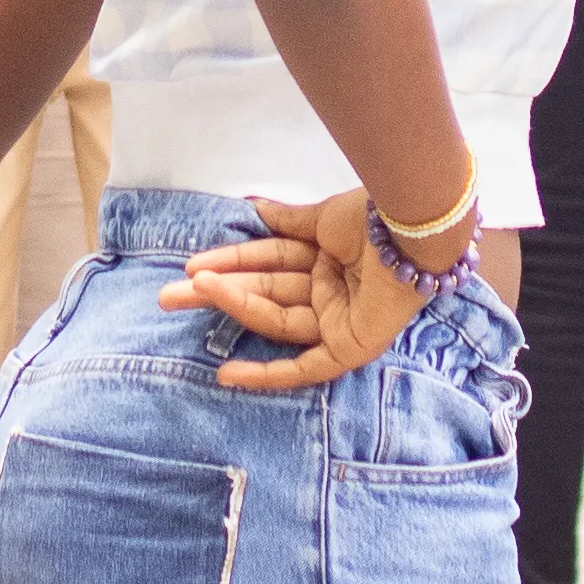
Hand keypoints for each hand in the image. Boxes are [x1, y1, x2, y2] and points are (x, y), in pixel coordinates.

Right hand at [162, 190, 430, 392]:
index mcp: (326, 258)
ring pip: (275, 318)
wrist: (414, 228)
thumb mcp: (323, 217)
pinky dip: (267, 374)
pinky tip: (227, 374)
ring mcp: (338, 320)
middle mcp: (329, 290)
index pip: (269, 262)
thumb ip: (287, 221)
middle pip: (265, 293)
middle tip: (169, 294)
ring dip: (234, 306)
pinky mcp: (349, 348)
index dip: (232, 262)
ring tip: (192, 292)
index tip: (193, 265)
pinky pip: (304, 368)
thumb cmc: (375, 217)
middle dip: (217, 290)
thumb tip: (251, 209)